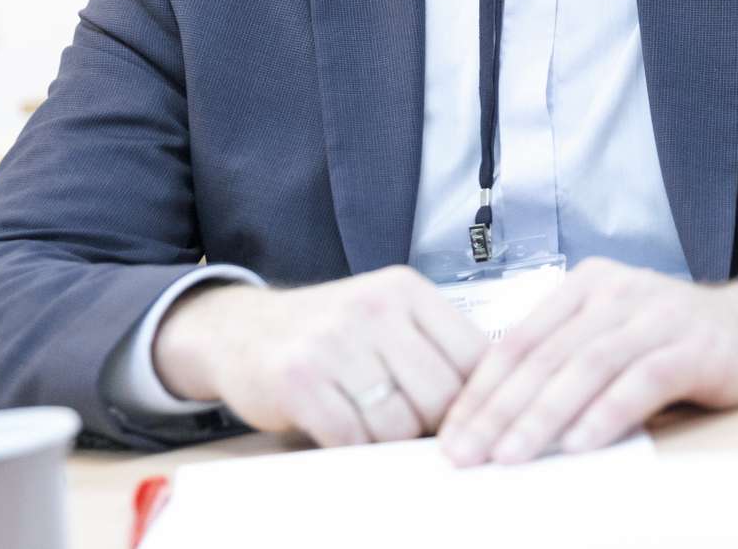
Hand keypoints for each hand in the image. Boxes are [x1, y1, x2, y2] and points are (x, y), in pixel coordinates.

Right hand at [152, 266, 487, 446]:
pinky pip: (350, 437)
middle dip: (432, 426)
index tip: (468, 420)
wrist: (240, 330)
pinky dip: (351, 447)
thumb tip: (496, 402)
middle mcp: (373, 308)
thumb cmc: (329, 334)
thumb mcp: (388, 319)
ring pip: (397, 423)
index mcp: (406, 290)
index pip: (474, 355)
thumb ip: (436, 348)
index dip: (477, 400)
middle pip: (440, 396)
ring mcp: (334, 341)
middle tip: (414, 430)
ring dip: (388, 440)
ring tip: (371, 424)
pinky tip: (341, 431)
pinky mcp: (298, 379)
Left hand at [436, 258, 737, 464]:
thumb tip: (495, 421)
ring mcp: (657, 315)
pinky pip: (642, 379)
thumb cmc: (674, 341)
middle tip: (467, 455)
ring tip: (511, 455)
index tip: (451, 436)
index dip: (480, 391)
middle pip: (545, 356)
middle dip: (499, 411)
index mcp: (585, 286)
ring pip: (586, 366)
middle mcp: (617, 292)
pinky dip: (608, 413)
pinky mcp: (694, 345)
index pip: (518, 341)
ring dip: (543, 415)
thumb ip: (563, 361)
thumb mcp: (610, 337)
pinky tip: (582, 444)